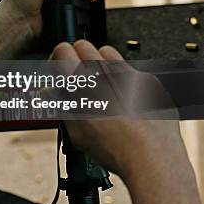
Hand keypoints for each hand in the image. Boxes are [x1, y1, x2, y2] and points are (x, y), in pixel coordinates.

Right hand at [51, 40, 183, 181]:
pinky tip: (124, 100)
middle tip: (79, 80)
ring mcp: (128, 71)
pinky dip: (124, 79)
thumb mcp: (76, 132)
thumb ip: (61, 105)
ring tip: (101, 88)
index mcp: (82, 81)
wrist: (152, 157)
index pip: (61, 50)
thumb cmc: (116, 149)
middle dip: (77, 59)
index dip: (57, 60)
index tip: (59, 70)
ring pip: (107, 52)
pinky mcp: (147, 78)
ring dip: (100, 64)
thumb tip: (50, 93)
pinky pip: (130, 69)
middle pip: (83, 45)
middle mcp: (105, 71)